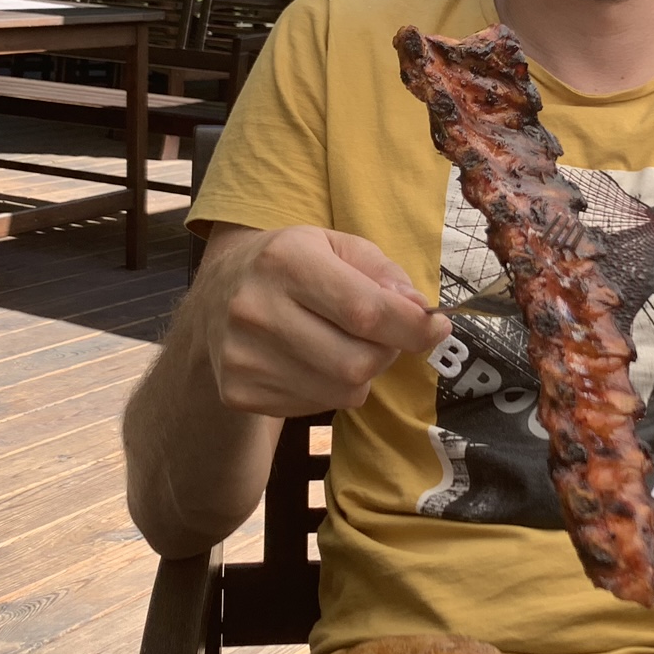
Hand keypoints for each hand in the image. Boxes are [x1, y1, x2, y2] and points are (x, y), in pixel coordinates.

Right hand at [197, 225, 451, 415]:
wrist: (215, 298)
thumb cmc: (292, 266)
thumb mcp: (335, 246)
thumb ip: (383, 272)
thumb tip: (419, 311)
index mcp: (286, 261)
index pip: (367, 311)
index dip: (413, 327)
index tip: (437, 326)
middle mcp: (257, 309)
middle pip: (357, 362)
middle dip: (387, 353)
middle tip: (383, 337)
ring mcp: (243, 356)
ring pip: (342, 392)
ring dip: (362, 374)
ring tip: (346, 345)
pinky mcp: (239, 392)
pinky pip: (316, 407)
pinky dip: (331, 389)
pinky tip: (315, 362)